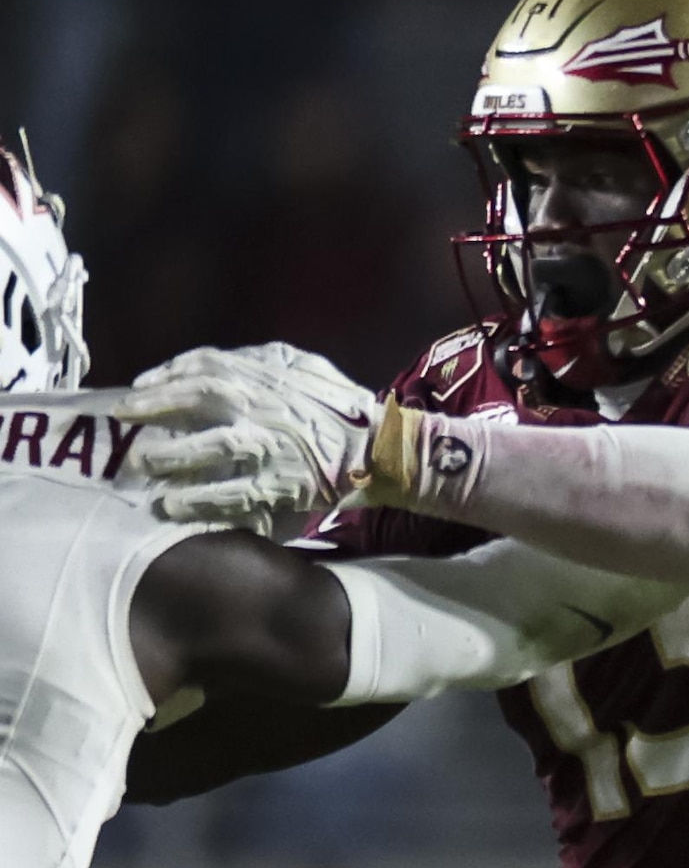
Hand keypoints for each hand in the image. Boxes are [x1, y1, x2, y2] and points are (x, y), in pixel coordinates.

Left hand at [123, 345, 374, 532]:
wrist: (386, 450)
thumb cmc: (344, 407)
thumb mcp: (308, 367)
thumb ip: (265, 361)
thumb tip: (219, 362)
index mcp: (269, 375)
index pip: (206, 365)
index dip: (167, 374)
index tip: (141, 386)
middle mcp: (266, 406)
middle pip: (198, 398)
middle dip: (155, 405)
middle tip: (122, 416)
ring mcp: (273, 446)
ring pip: (211, 446)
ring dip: (173, 456)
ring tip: (144, 465)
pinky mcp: (283, 483)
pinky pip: (235, 493)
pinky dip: (203, 500)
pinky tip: (176, 507)